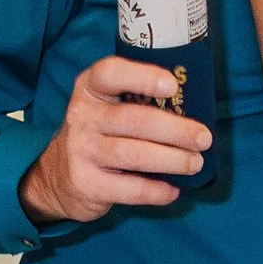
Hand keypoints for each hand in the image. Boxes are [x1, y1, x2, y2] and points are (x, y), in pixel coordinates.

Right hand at [20, 56, 211, 223]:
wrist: (59, 176)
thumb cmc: (101, 133)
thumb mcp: (108, 107)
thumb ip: (139, 100)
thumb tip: (195, 109)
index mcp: (90, 88)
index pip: (111, 73)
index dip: (143, 77)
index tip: (173, 86)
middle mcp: (82, 116)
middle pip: (135, 120)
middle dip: (176, 130)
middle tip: (203, 139)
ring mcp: (82, 150)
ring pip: (135, 155)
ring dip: (173, 160)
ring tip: (195, 163)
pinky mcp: (87, 183)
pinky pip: (130, 188)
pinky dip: (157, 191)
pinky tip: (173, 190)